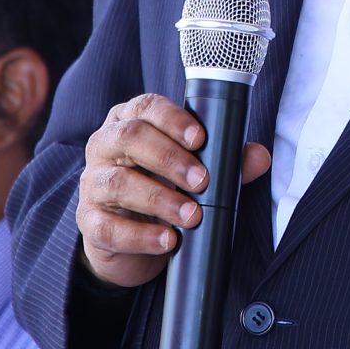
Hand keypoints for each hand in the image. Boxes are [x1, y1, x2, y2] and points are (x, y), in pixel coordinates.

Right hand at [78, 93, 270, 288]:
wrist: (129, 241)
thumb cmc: (163, 190)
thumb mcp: (191, 172)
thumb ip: (225, 161)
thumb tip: (260, 156)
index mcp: (130, 122)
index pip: (145, 107)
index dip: (172, 119)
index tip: (200, 138)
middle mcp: (105, 146)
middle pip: (130, 138)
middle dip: (170, 158)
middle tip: (202, 181)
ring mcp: (93, 184)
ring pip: (119, 183)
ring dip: (160, 199)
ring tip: (192, 216)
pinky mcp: (89, 222)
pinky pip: (109, 227)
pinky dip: (141, 236)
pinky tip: (167, 241)